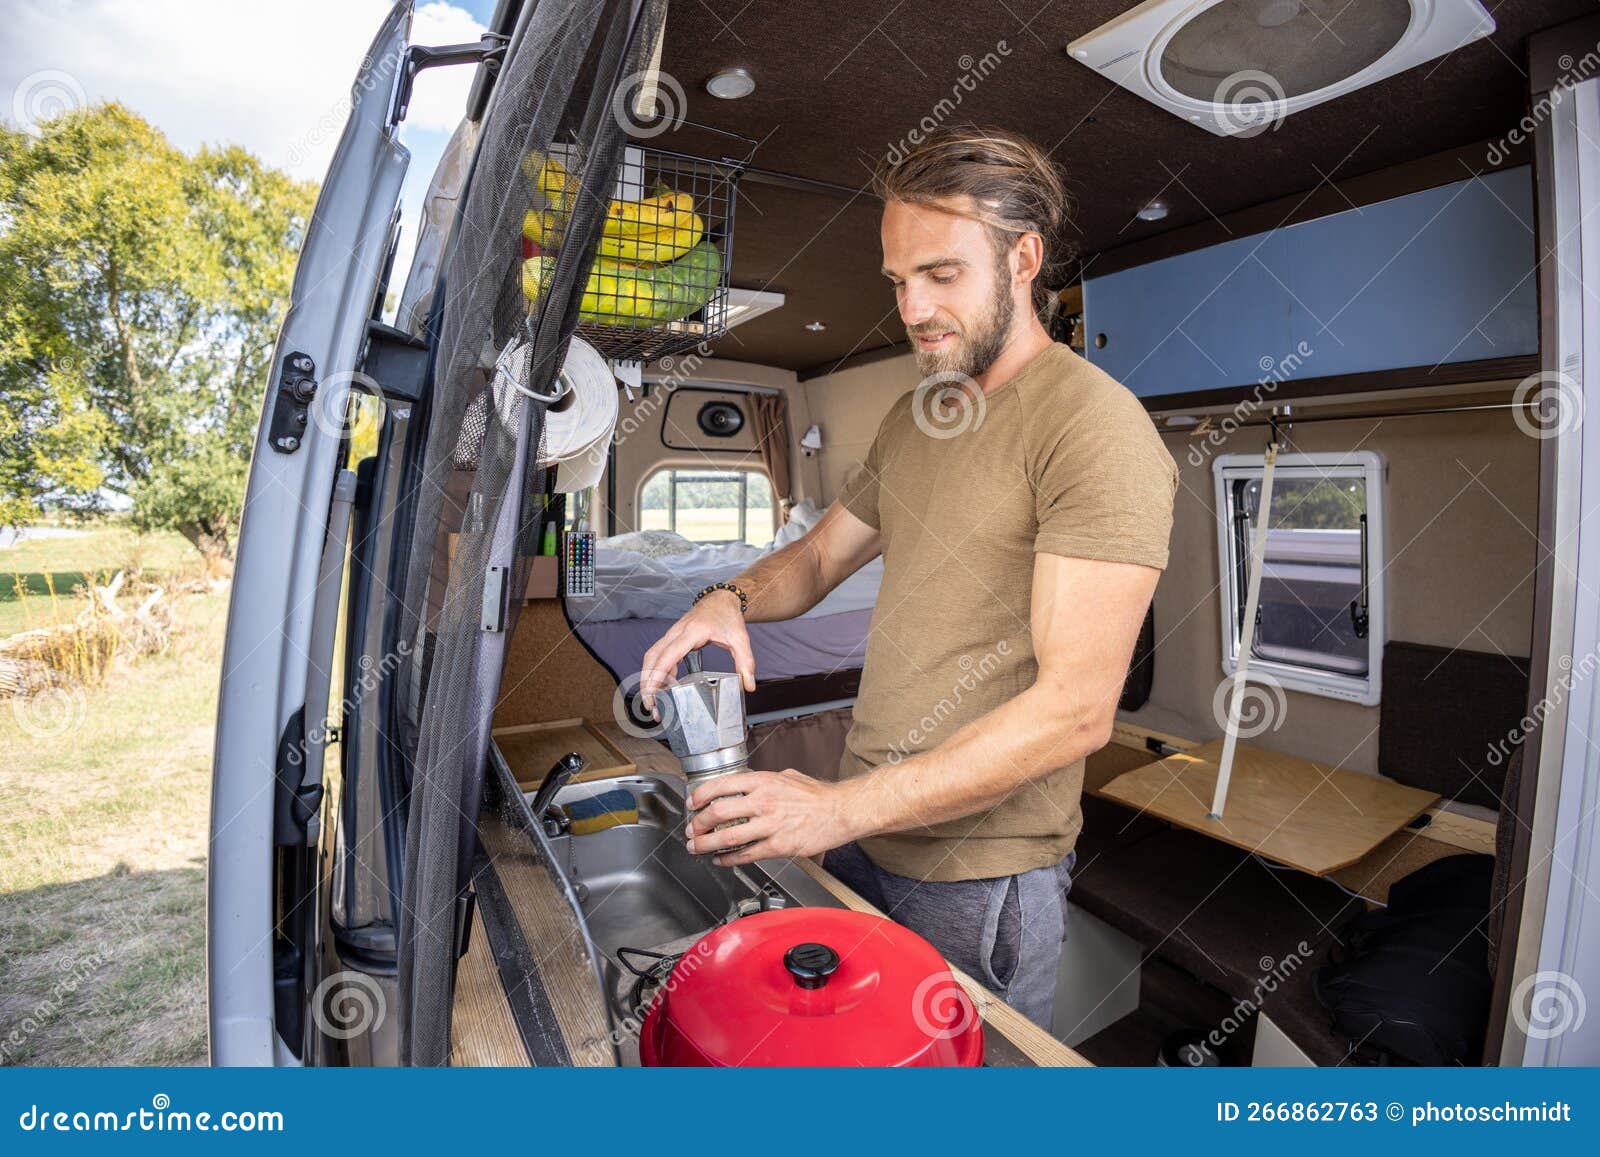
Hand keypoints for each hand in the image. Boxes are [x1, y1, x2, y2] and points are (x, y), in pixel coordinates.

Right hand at [639, 588, 754, 713]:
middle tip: (651, 705)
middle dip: (647, 683)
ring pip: (651, 657)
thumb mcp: (740, 638)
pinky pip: (658, 656)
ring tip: (654, 701)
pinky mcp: (672, 639)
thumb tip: (748, 686)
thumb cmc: (728, 616)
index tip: (653, 693)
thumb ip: (745, 662)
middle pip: (652, 658)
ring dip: (648, 678)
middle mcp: (676, 633)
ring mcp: (672, 635)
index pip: (668, 656)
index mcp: (691, 632)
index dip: (658, 675)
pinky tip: (664, 687)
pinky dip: (657, 672)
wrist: (722, 599)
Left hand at [685, 770, 860, 866]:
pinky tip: (720, 859)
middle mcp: (763, 801)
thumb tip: (748, 785)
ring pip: (727, 837)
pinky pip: (746, 855)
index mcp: (763, 781)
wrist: (841, 811)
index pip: (720, 785)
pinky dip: (728, 859)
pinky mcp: (778, 846)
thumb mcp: (787, 776)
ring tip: (697, 847)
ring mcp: (770, 825)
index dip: (700, 796)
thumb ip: (765, 781)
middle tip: (691, 830)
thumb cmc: (817, 795)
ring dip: (706, 844)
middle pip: (717, 812)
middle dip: (698, 824)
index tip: (692, 803)